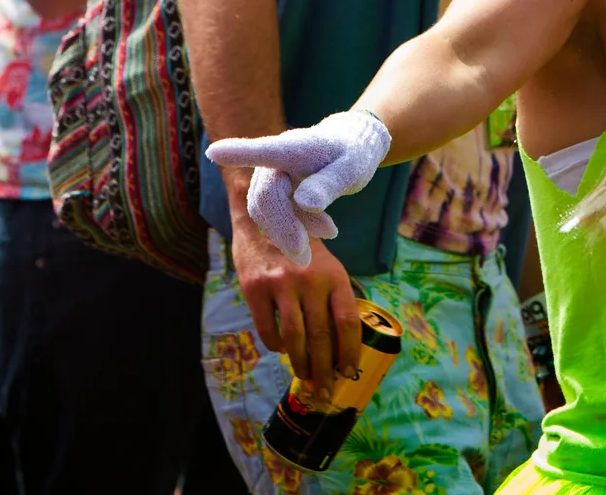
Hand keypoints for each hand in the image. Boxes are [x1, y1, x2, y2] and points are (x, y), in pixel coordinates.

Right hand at [204, 111, 390, 265]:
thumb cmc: (353, 154)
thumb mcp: (351, 169)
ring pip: (265, 209)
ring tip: (318, 245)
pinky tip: (322, 233)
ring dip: (286, 232)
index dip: (238, 153)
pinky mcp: (274, 187)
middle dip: (281, 228)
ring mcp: (272, 173)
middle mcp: (275, 158)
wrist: (351, 147)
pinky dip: (292, 228)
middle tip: (303, 258)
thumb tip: (305, 202)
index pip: (264, 150)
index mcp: (294, 147)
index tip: (215, 152)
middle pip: (265, 197)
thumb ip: (329, 184)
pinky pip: (273, 213)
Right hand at [230, 228, 362, 398]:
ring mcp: (281, 284)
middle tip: (325, 389)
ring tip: (304, 376)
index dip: (349, 352)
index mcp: (334, 276)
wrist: (265, 216)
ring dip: (301, 363)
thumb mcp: (328, 265)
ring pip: (295, 337)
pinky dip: (275, 345)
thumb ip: (335, 296)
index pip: (347, 322)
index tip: (348, 372)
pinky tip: (281, 350)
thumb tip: (342, 342)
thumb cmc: (302, 247)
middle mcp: (310, 281)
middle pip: (322, 335)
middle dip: (325, 368)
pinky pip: (267, 329)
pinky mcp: (255, 288)